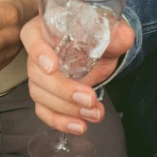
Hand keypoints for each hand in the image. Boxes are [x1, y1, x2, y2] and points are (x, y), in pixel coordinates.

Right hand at [20, 15, 133, 133]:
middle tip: (90, 98)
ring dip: (67, 109)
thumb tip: (124, 37)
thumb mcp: (107, 32)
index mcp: (44, 30)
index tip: (53, 66)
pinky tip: (80, 126)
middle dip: (63, 90)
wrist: (97, 52)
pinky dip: (60, 122)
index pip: (31, 37)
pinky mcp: (45, 97)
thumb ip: (115, 34)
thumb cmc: (94, 37)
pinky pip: (44, 112)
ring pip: (41, 96)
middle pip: (37, 74)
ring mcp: (38, 78)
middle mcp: (36, 54)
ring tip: (95, 113)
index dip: (39, 52)